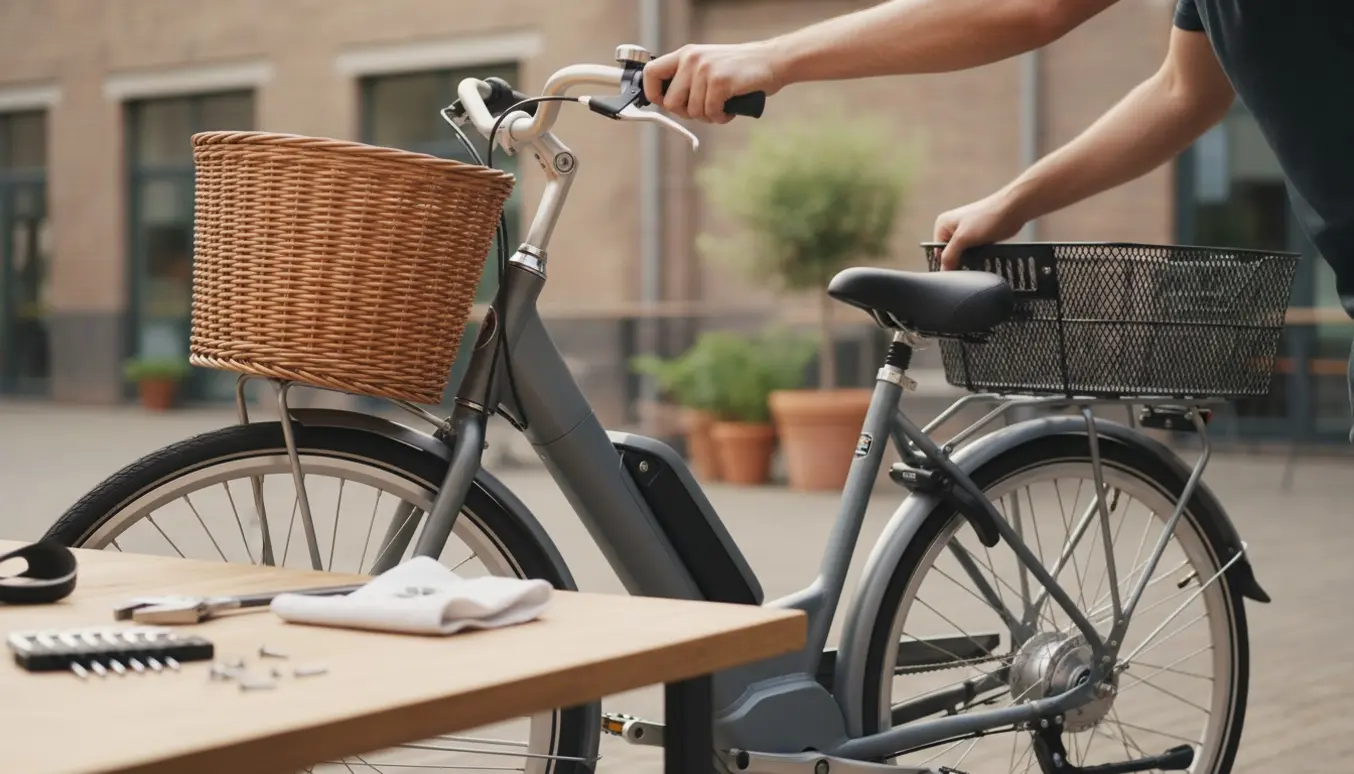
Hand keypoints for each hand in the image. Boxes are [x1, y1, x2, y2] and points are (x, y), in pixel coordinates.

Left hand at [643, 43, 782, 123]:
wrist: (772, 60)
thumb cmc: (740, 69)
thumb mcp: (708, 65)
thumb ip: (688, 79)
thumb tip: (667, 102)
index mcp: (685, 54)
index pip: (651, 73)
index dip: (654, 94)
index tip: (666, 104)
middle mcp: (691, 59)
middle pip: (670, 103)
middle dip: (687, 114)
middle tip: (705, 109)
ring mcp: (705, 70)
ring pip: (692, 112)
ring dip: (708, 117)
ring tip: (722, 106)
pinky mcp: (720, 81)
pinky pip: (710, 112)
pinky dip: (721, 117)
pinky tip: (730, 108)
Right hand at [932, 192, 1027, 269]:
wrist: (1013, 209)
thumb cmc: (988, 217)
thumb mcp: (963, 238)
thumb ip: (950, 255)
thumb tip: (943, 271)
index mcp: (943, 225)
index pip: (938, 253)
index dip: (946, 264)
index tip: (956, 272)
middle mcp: (952, 228)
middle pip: (950, 254)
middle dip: (960, 261)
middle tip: (970, 263)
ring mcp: (966, 232)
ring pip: (963, 254)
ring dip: (971, 259)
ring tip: (980, 257)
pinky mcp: (978, 236)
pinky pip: (974, 252)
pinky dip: (979, 257)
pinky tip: (985, 256)